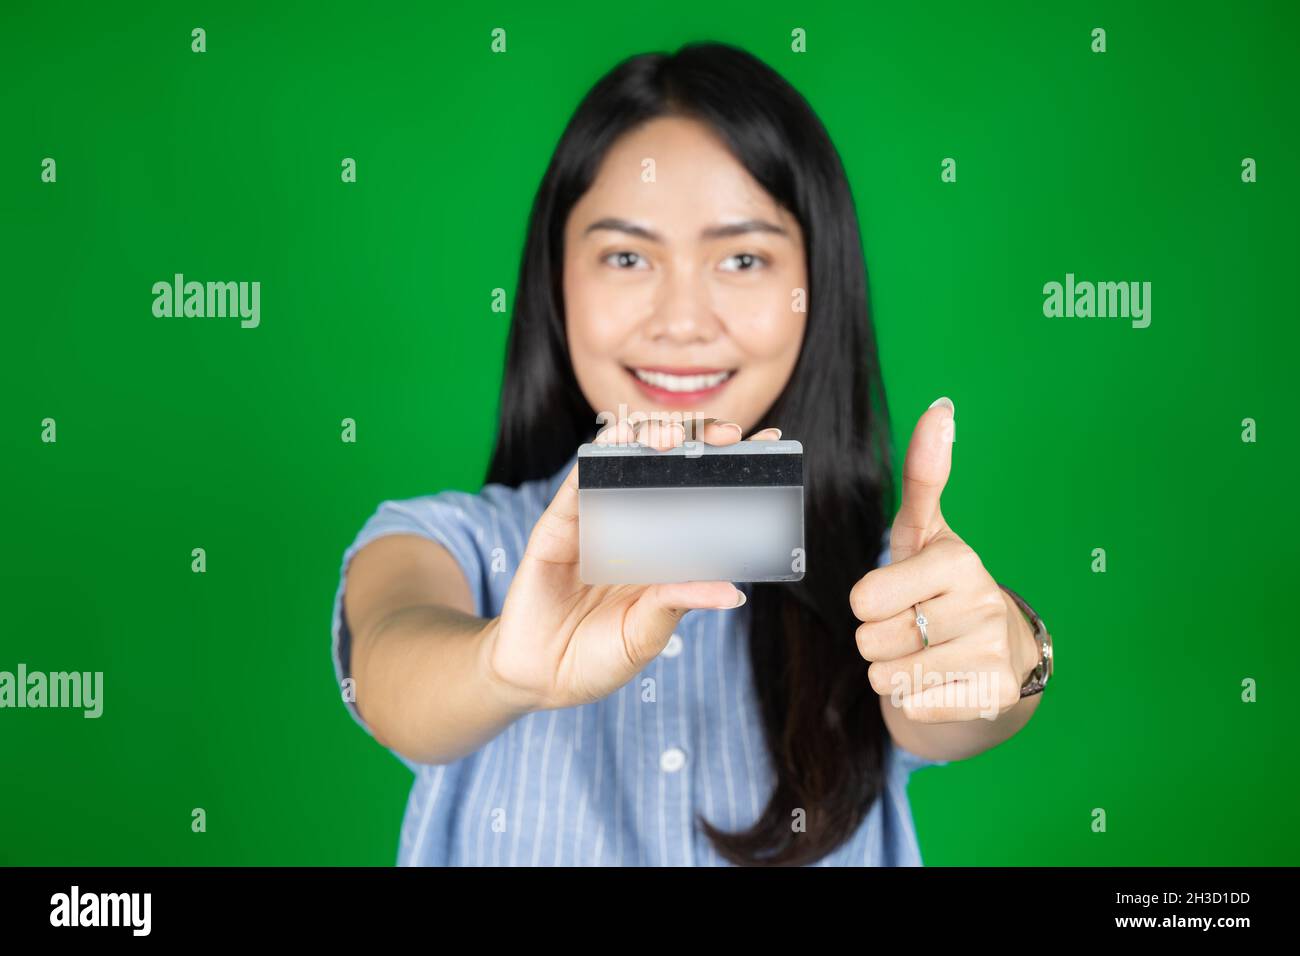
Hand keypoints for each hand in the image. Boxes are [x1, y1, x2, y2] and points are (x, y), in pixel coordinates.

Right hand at [485, 417, 783, 711]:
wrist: (537, 677)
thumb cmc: (596, 658)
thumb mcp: (645, 635)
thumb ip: (678, 603)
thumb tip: (733, 592)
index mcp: (664, 552)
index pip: (705, 499)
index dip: (733, 469)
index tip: (770, 446)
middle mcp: (634, 528)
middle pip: (670, 469)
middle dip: (699, 443)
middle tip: (728, 435)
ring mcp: (596, 521)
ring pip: (627, 463)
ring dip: (653, 439)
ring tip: (677, 437)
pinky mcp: (559, 524)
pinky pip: (581, 481)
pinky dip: (602, 456)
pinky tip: (622, 440)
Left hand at [849, 398, 1038, 721]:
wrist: (998, 654)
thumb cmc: (942, 586)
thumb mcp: (925, 532)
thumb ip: (923, 474)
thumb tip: (941, 405)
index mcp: (956, 559)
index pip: (864, 598)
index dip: (869, 603)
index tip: (899, 594)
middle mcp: (981, 600)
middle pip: (871, 640)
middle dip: (880, 639)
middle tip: (914, 626)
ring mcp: (992, 650)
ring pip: (889, 676)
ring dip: (895, 672)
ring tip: (928, 652)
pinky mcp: (995, 694)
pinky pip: (913, 706)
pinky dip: (915, 700)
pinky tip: (944, 680)